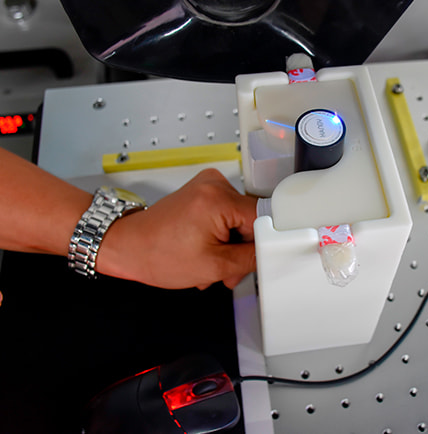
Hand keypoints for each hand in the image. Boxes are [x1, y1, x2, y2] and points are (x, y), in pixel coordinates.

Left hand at [97, 168, 256, 289]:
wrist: (128, 246)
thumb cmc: (157, 255)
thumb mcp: (213, 266)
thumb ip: (251, 258)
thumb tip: (274, 252)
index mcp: (218, 198)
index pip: (265, 218)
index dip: (263, 243)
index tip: (258, 258)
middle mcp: (214, 184)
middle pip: (252, 219)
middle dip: (243, 247)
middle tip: (227, 269)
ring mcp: (208, 185)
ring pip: (240, 219)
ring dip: (232, 244)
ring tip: (213, 261)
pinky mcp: (203, 191)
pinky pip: (227, 214)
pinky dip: (222, 233)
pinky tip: (209, 248)